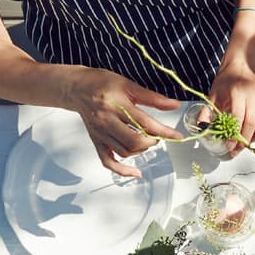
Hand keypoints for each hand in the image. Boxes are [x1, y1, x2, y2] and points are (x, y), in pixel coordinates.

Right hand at [63, 68, 182, 177]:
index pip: (144, 123)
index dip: (164, 131)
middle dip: (152, 141)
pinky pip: (107, 161)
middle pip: (134, 141)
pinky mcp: (96, 141)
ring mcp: (100, 133)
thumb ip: (152, 97)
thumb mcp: (128, 84)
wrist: (76, 87)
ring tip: (146, 141)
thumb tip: (174, 105)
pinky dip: (122, 170)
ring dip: (141, 151)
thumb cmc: (102, 83)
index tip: (177, 136)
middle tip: (158, 135)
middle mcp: (107, 121)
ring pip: (124, 152)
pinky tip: (135, 171)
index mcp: (116, 105)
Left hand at [207, 66, 254, 154]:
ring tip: (251, 139)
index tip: (229, 146)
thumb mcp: (213, 95)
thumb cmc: (227, 83)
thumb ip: (207, 112)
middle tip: (238, 148)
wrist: (240, 66)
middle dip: (245, 140)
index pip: (237, 118)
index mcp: (238, 92)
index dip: (233, 135)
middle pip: (253, 123)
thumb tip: (203, 129)